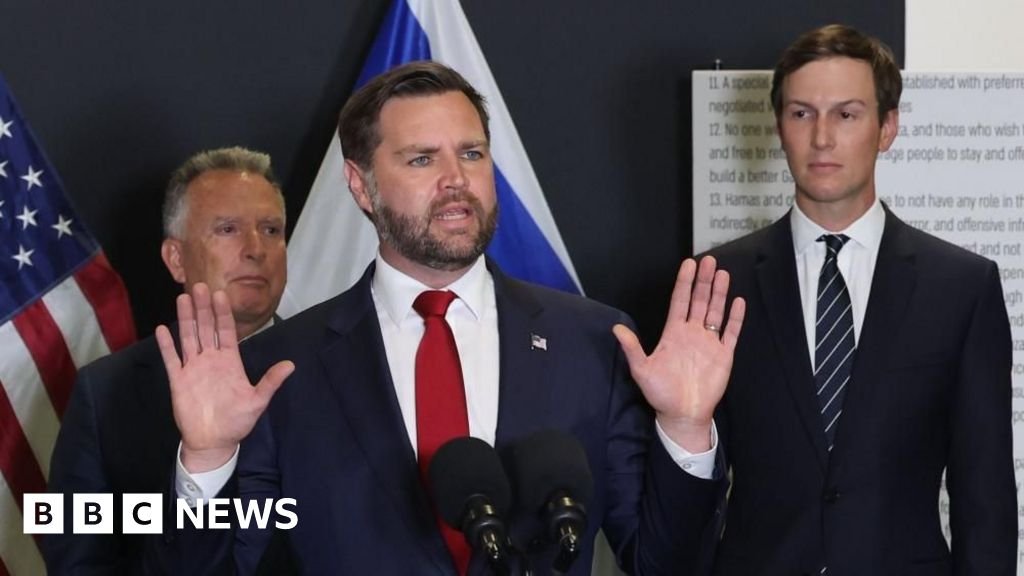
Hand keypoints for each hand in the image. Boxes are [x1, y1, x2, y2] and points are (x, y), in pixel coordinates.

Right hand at [155, 283, 292, 472]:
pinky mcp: (179, 380)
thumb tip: (291, 365)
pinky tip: (163, 329)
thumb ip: (271, 381)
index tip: (221, 294)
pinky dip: (167, 345)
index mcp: (230, 362)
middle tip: (200, 286)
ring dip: (186, 318)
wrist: (214, 441)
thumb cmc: (238, 421)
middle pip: (206, 329)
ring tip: (183, 298)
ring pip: (189, 338)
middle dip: (204, 308)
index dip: (223, 313)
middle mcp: (211, 360)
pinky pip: (172, 360)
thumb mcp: (258, 401)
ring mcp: (194, 369)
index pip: (226, 331)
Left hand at [613, 256, 744, 451]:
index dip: (684, 283)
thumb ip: (632, 348)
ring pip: (716, 312)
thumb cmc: (661, 393)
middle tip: (709, 260)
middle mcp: (692, 333)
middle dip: (704, 281)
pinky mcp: (723, 355)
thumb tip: (617, 328)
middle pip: (699, 301)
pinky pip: (730, 332)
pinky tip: (738, 301)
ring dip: (719, 293)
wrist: (682, 414)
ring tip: (723, 274)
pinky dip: (735, 318)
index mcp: (673, 333)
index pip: (680, 301)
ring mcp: (709, 343)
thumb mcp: (641, 369)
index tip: (688, 264)